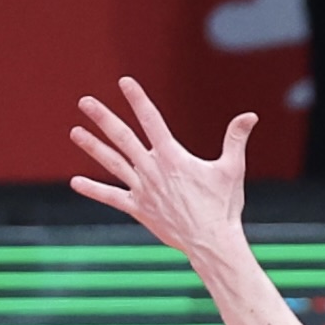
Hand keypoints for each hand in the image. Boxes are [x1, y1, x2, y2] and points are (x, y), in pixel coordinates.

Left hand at [65, 80, 262, 266]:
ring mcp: (142, 189)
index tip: (124, 82)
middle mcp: (152, 170)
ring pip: (112, 163)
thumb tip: (250, 115)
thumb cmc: (223, 206)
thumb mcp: (231, 169)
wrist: (210, 242)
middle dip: (103, 118)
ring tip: (74, 131)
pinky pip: (112, 197)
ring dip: (92, 146)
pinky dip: (94, 190)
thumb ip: (235, 139)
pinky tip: (75, 182)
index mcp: (172, 156)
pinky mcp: (139, 209)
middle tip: (85, 102)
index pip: (152, 120)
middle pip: (123, 138)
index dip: (138, 99)